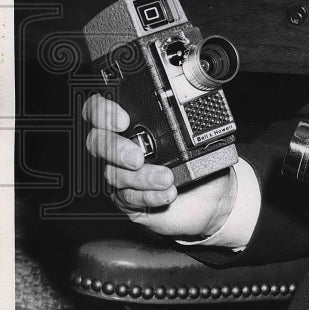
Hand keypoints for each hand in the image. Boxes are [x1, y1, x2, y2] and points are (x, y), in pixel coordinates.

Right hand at [82, 95, 237, 239]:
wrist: (210, 198)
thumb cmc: (201, 161)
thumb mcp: (201, 137)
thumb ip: (193, 124)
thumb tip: (200, 114)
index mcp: (134, 124)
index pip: (100, 110)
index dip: (103, 112)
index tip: (123, 120)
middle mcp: (121, 147)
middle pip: (97, 143)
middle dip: (116, 149)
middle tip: (138, 157)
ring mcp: (123, 175)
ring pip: (114, 174)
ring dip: (142, 177)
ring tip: (167, 178)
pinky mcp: (128, 200)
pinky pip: (130, 198)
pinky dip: (149, 195)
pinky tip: (166, 194)